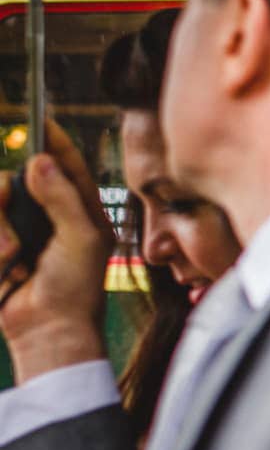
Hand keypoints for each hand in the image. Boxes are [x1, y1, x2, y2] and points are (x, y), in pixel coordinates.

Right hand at [0, 121, 114, 380]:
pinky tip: (7, 271)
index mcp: (80, 212)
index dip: (55, 141)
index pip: (67, 167)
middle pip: (15, 181)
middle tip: (8, 205)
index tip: (42, 118)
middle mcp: (49, 218)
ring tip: (14, 259)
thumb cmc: (76, 288)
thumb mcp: (81, 239)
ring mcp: (20, 233)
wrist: (48, 332)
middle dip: (6, 194)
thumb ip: (62, 199)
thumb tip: (39, 162)